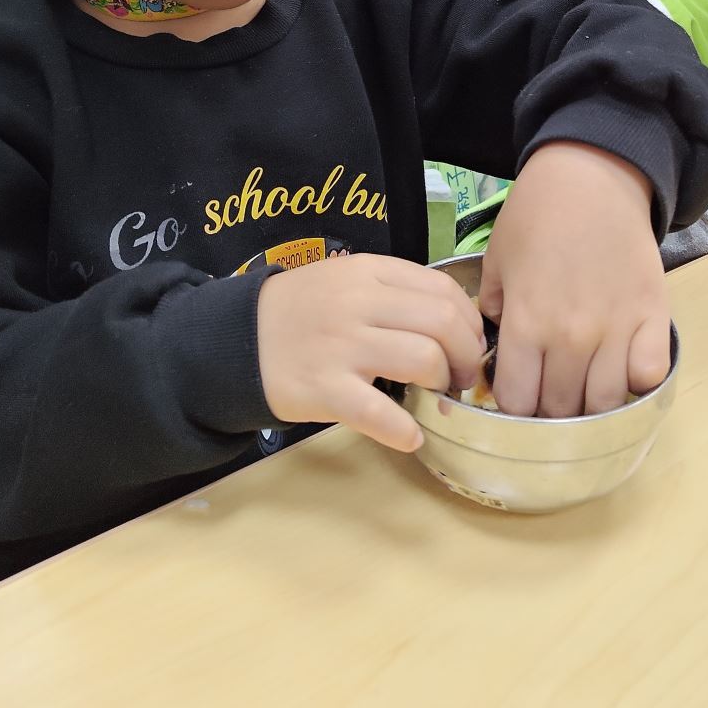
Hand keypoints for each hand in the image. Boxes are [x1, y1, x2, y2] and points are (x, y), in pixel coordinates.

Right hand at [257, 254, 484, 451]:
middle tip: (462, 376)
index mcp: (369, 272)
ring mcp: (342, 346)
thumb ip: (395, 292)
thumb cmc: (302, 312)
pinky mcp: (325, 389)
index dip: (470, 321)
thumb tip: (456, 323)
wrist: (237, 338)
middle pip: (442, 322)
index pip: (442, 289)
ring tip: (437, 396)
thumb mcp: (347, 280)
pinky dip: (405, 429)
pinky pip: (378, 413)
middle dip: (466, 354)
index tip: (470, 343)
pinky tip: (410, 435)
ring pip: (422, 359)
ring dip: (443, 385)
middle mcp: (359, 303)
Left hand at [479, 143, 668, 417]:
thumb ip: (490, 308)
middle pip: (560, 411)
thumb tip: (494, 345)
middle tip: (545, 401)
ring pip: (604, 405)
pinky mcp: (653, 318)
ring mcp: (617, 330)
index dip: (511, 409)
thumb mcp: (496, 259)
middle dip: (548, 415)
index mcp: (527, 323)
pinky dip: (635, 383)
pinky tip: (620, 371)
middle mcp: (572, 336)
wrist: (591, 178)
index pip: (517, 400)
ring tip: (580, 394)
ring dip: (590, 408)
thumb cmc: (536, 214)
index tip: (514, 402)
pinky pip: (648, 376)